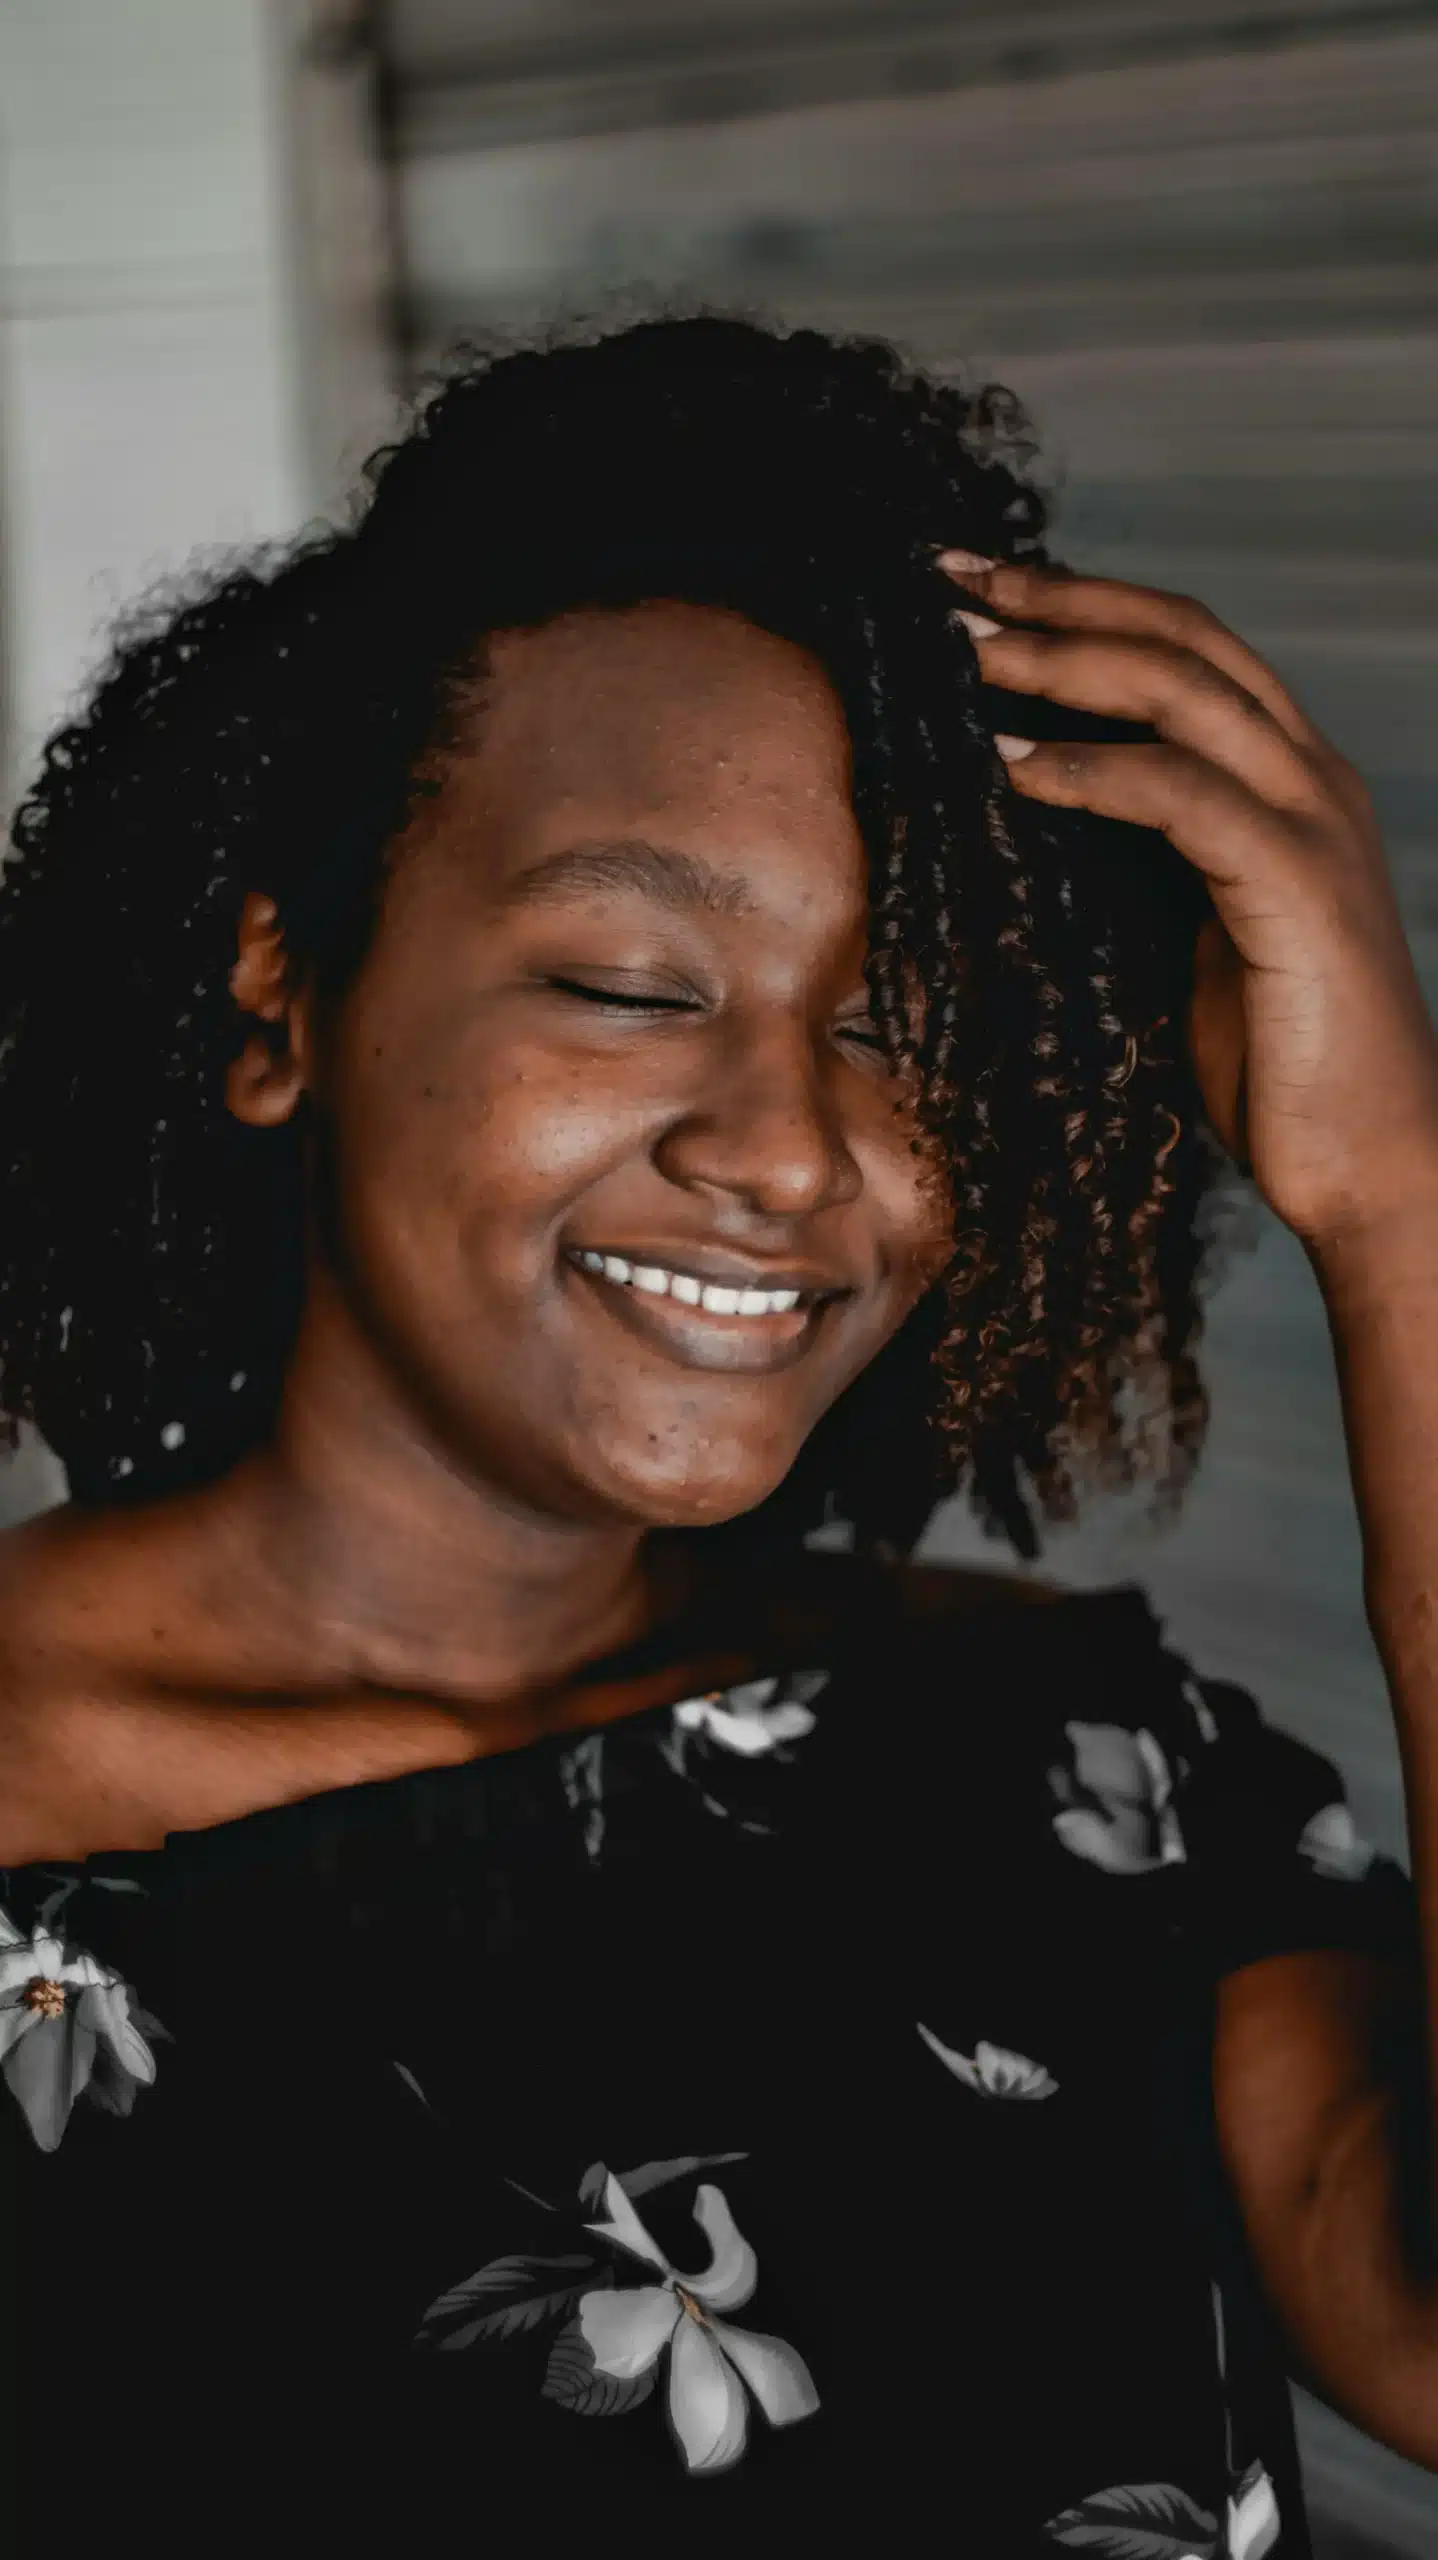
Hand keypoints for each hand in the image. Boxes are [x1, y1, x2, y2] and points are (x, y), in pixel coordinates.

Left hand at [941, 555, 1437, 1253]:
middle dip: (1060, 598)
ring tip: (967, 651)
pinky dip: (1092, 770)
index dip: (1084, 603)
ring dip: (1062, 660)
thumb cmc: (1274, 1063)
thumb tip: (1025, 811)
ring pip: (1182, 691)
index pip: (1185, 648)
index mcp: (1288, 780)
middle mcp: (1311, 776)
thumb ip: (1140, 861)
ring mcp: (1314, 823)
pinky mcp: (1299, 886)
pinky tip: (1015, 766)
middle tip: (952, 581)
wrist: (1368, 1162)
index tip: (979, 588)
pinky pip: (1182, 796)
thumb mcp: (1189, 935)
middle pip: (1181, 637)